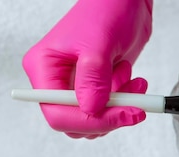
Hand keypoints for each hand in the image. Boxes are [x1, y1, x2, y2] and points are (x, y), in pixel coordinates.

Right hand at [22, 0, 153, 137]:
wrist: (126, 2)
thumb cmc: (106, 11)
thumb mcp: (98, 44)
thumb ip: (93, 79)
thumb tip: (91, 110)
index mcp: (43, 68)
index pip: (57, 114)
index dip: (90, 121)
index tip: (123, 115)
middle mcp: (56, 81)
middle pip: (76, 123)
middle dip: (109, 117)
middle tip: (135, 105)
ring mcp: (77, 86)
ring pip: (95, 119)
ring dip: (120, 108)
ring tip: (133, 83)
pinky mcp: (96, 88)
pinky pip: (109, 110)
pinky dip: (126, 101)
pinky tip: (134, 81)